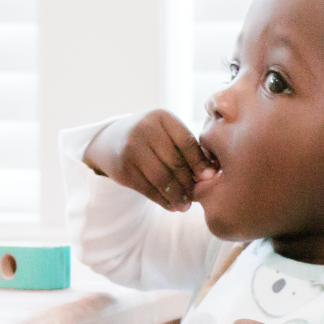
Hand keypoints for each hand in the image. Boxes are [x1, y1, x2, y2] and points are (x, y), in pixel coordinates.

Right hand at [82, 110, 217, 212]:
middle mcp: (144, 128)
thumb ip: (188, 148)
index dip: (199, 162)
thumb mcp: (167, 133)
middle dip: (188, 183)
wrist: (112, 140)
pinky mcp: (123, 168)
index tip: (210, 178)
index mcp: (162, 117)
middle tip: (197, 196)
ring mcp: (130, 148)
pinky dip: (162, 200)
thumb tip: (211, 175)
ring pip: (161, 178)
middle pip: (174, 162)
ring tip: (185, 206)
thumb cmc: (151, 139)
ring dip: (176, 195)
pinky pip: (147, 188)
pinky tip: (171, 206)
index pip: (186, 142)